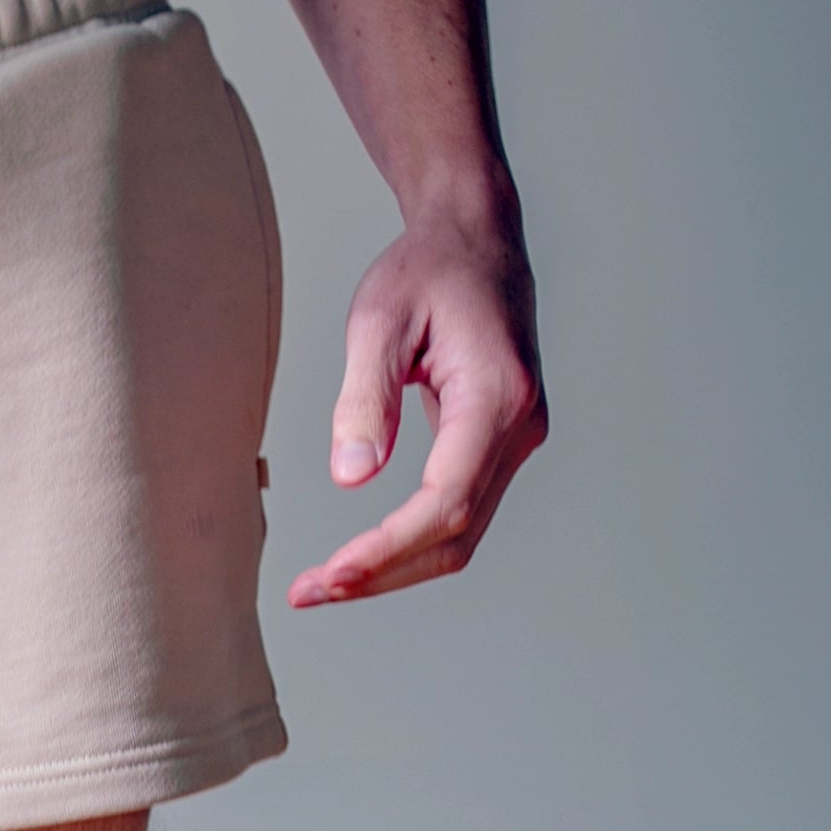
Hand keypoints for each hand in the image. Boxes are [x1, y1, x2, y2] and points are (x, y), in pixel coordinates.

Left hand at [290, 196, 547, 605]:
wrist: (476, 237)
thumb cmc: (428, 269)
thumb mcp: (379, 319)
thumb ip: (365, 399)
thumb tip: (352, 479)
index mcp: (497, 397)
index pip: (446, 501)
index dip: (390, 547)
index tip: (333, 573)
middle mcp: (520, 428)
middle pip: (456, 535)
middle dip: (383, 573)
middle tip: (310, 592)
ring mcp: (516, 441)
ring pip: (461, 535)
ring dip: (394, 568)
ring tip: (325, 584)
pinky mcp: (499, 445)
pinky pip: (459, 511)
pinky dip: (411, 542)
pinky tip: (362, 554)